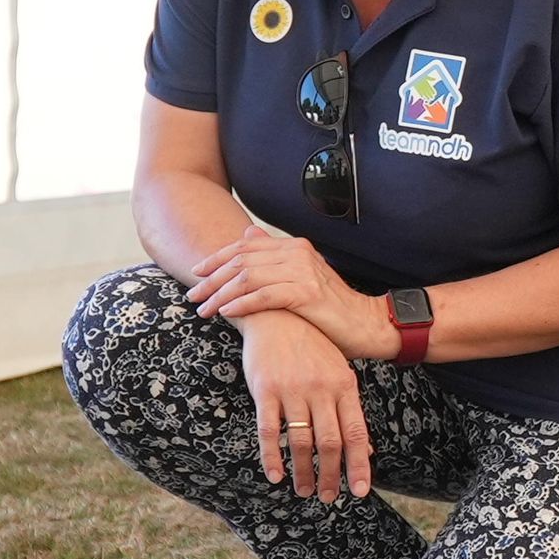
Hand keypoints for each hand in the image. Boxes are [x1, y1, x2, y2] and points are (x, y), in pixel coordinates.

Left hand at [188, 227, 395, 359]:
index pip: (244, 247)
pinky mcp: (307, 293)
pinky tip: (227, 313)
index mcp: (293, 246)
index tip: (196, 274)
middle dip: (212, 279)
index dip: (216, 259)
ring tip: (204, 310)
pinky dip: (241, 304)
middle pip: (241, 260)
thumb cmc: (330, 308)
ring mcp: (303, 271)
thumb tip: (248, 233)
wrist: (365, 325)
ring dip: (220, 295)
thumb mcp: (300, 277)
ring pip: (248, 278)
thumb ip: (273, 258)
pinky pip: (264, 296)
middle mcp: (297, 252)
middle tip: (193, 296)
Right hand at [235, 310, 372, 501]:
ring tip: (304, 491)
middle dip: (330, 476)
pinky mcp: (266, 390)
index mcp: (344, 385)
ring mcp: (293, 390)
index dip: (359, 464)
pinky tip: (275, 475)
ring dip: (303, 472)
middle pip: (329, 443)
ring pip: (301, 442)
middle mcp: (321, 389)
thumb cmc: (311, 346)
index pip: (356, 433)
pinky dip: (272, 457)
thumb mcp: (337, 372)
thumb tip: (367, 447)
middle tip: (327, 497)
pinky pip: (269, 431)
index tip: (360, 491)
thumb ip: (350, 409)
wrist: (276, 313)